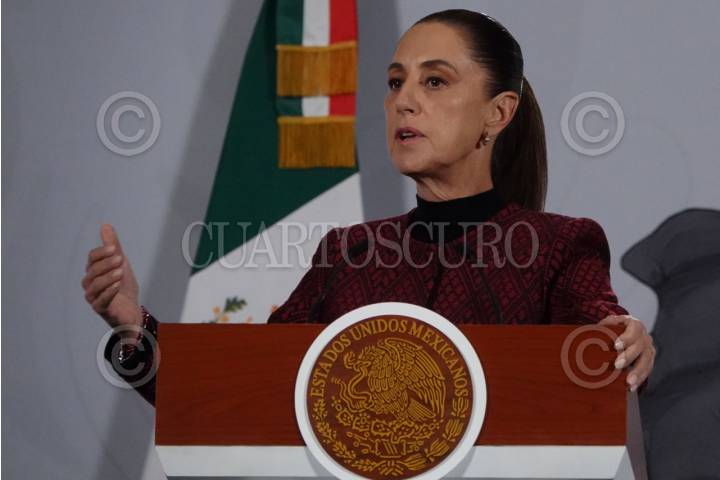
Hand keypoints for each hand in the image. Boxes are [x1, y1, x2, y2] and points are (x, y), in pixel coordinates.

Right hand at [82, 224, 141, 339]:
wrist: (132, 309)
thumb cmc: (124, 286)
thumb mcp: (121, 263)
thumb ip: (113, 246)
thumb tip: (105, 225)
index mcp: (94, 271)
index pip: (92, 258)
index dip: (102, 252)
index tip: (115, 249)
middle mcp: (90, 284)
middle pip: (92, 271)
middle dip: (106, 264)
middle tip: (120, 259)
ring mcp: (93, 298)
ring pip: (94, 286)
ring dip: (107, 278)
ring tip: (120, 272)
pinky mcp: (100, 310)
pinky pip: (100, 301)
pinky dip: (108, 292)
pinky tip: (117, 285)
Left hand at [599, 314, 655, 391]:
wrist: (622, 335)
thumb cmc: (612, 330)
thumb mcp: (607, 325)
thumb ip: (603, 328)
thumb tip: (593, 334)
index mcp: (634, 324)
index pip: (634, 329)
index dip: (626, 337)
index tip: (616, 346)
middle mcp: (644, 336)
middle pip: (640, 346)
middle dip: (629, 357)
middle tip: (617, 365)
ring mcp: (648, 349)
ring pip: (647, 360)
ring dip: (637, 372)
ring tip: (628, 382)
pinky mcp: (649, 360)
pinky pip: (647, 370)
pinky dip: (640, 379)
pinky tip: (632, 387)